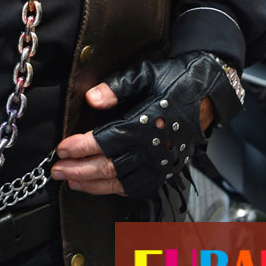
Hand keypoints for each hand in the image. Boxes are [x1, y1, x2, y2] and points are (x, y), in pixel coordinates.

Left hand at [51, 82, 214, 196]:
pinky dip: (116, 190)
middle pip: (108, 167)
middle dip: (79, 171)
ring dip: (93, 185)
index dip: (80, 148)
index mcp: (145, 124)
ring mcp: (160, 164)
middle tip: (57, 171)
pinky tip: (101, 187)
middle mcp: (152, 149)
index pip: (104, 142)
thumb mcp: (145, 74)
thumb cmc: (175, 80)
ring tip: (71, 182)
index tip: (61, 149)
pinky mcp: (166, 170)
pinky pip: (137, 187)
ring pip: (121, 182)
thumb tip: (91, 99)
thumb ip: (116, 87)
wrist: (208, 92)